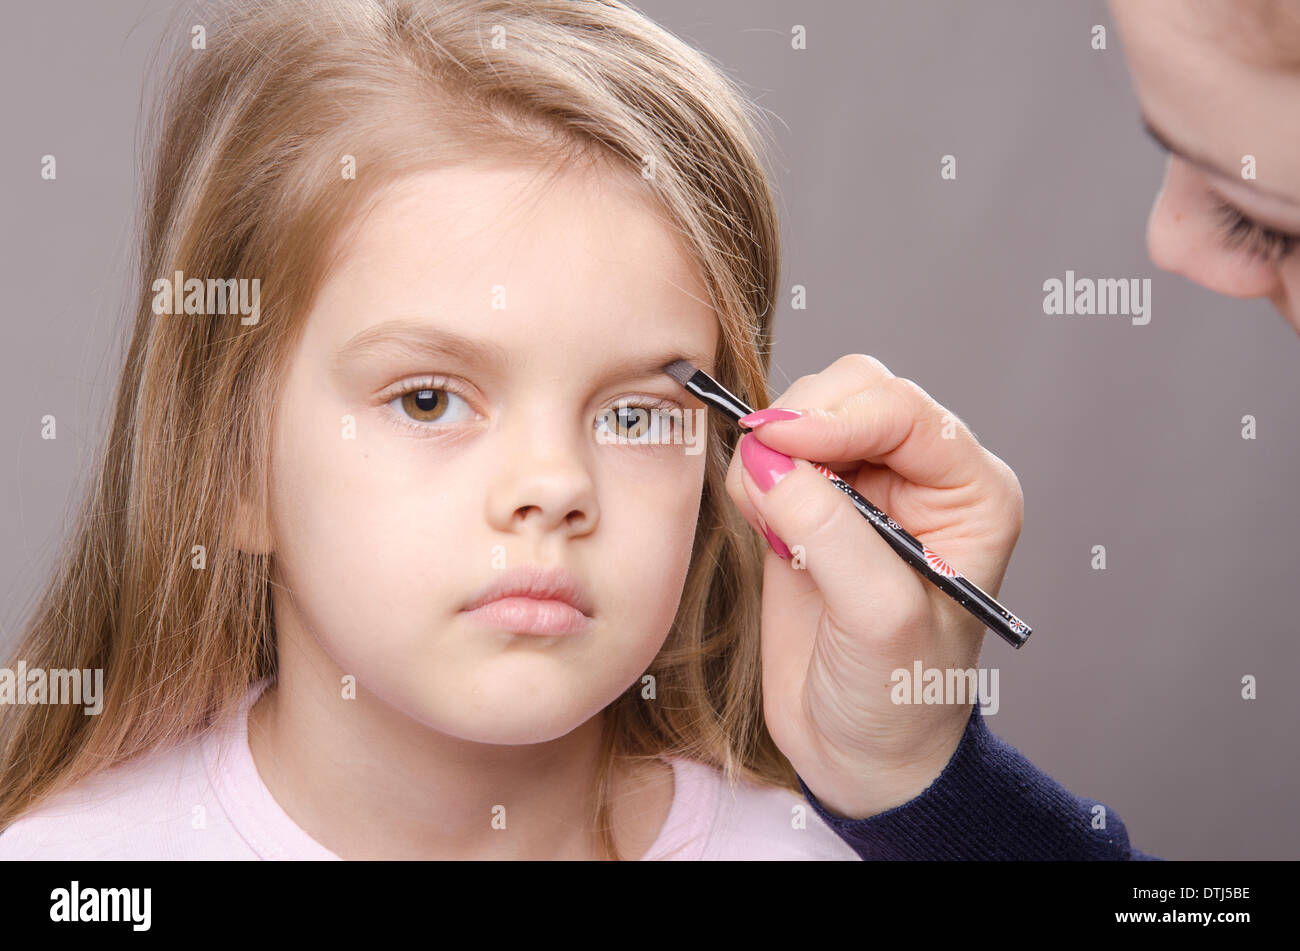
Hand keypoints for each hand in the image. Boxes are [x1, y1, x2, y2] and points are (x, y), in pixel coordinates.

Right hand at [725, 354, 1023, 819]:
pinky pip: (771, 455)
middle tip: (765, 487)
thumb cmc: (900, 697)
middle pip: (853, 392)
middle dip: (800, 426)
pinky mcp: (813, 507)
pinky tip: (766, 532)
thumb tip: (766, 459)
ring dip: (770, 453)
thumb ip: (828, 531)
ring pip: (806, 414)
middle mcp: (922, 477)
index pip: (904, 410)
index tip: (775, 441)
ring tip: (772, 528)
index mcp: (970, 491)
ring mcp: (865, 488)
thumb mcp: (878, 617)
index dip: (836, 415)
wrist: (864, 752)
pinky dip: (753, 476)